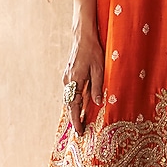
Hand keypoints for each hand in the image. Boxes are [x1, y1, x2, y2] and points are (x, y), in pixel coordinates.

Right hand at [64, 0, 103, 133]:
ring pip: (70, 97)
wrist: (83, 34)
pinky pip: (71, 91)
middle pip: (70, 103)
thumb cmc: (93, 50)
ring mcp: (67, 76)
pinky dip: (75, 100)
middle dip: (75, 117)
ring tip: (82, 121)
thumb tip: (97, 103)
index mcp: (75, 80)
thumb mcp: (100, 68)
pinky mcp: (69, 73)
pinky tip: (81, 104)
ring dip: (75, 109)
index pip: (73, 105)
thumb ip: (98, 86)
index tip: (79, 131)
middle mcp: (68, 80)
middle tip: (81, 131)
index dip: (76, 120)